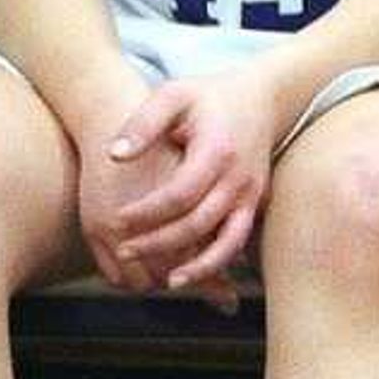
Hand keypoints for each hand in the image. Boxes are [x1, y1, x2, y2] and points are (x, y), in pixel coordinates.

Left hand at [94, 69, 277, 304]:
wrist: (263, 98)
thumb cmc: (209, 96)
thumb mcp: (173, 95)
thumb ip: (143, 123)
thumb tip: (115, 155)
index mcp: (217, 151)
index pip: (179, 193)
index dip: (147, 211)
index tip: (117, 220)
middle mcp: (239, 178)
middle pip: (199, 223)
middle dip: (161, 243)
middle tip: (125, 251)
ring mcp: (252, 194)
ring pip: (227, 242)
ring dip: (198, 266)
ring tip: (167, 283)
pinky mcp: (257, 205)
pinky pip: (238, 241)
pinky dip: (217, 261)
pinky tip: (192, 273)